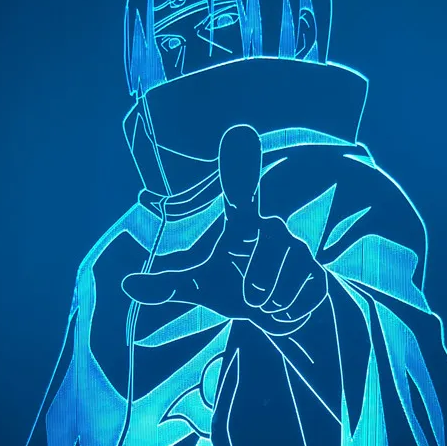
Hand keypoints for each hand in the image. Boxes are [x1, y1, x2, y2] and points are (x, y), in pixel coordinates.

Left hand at [122, 125, 327, 335]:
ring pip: (284, 278)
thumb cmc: (235, 287)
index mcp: (242, 225)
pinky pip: (302, 297)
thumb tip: (127, 284)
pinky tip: (285, 308)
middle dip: (257, 281)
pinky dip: (287, 313)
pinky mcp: (319, 274)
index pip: (241, 191)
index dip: (239, 165)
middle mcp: (272, 229)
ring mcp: (299, 250)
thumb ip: (165, 285)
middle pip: (269, 245)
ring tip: (266, 303)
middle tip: (249, 299)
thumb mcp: (197, 287)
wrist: (279, 314)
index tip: (240, 131)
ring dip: (269, 302)